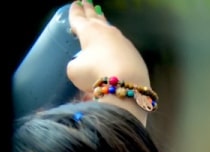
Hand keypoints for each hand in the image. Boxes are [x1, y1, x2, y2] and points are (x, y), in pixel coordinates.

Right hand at [66, 1, 152, 124]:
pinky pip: (121, 43)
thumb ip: (76, 63)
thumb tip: (82, 64)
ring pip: (110, 28)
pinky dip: (115, 41)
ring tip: (100, 18)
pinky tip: (115, 43)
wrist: (128, 84)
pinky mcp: (134, 53)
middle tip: (86, 2)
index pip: (79, 18)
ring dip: (103, 23)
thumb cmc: (95, 73)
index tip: (75, 3)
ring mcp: (123, 41)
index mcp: (89, 31)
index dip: (75, 11)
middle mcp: (106, 32)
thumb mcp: (75, 70)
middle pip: (96, 17)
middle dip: (89, 10)